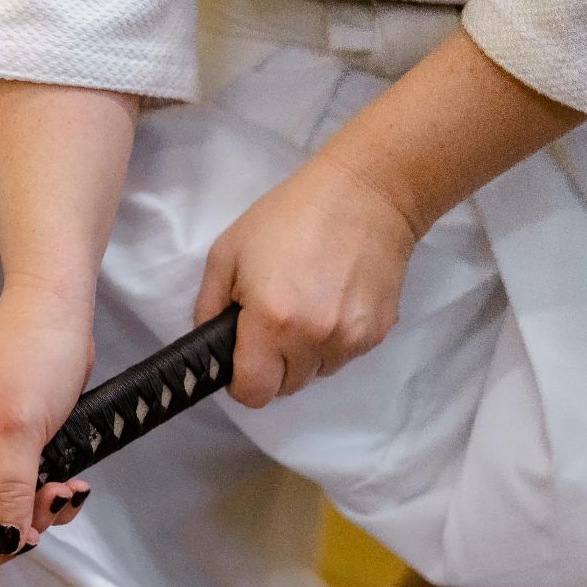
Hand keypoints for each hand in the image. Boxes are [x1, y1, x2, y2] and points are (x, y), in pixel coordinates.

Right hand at [0, 286, 95, 576]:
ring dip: (36, 509)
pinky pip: (24, 489)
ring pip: (2, 507)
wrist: (60, 312)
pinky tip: (70, 484)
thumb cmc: (29, 353)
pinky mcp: (14, 446)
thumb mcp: (17, 430)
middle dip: (11, 524)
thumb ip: (6, 491)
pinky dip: (48, 494)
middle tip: (45, 508)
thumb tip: (1, 542)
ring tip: (65, 490)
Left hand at [192, 154, 420, 406]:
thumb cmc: (288, 217)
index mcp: (272, 321)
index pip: (253, 392)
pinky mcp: (378, 332)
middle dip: (272, 365)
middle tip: (271, 323)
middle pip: (284, 387)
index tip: (240, 357)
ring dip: (303, 355)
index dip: (240, 381)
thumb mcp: (227, 253)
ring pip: (315, 373)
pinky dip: (332, 341)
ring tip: (305, 307)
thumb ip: (208, 308)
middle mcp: (314, 338)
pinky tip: (331, 301)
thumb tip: (212, 348)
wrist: (366, 193)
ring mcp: (350, 339)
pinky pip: (343, 356)